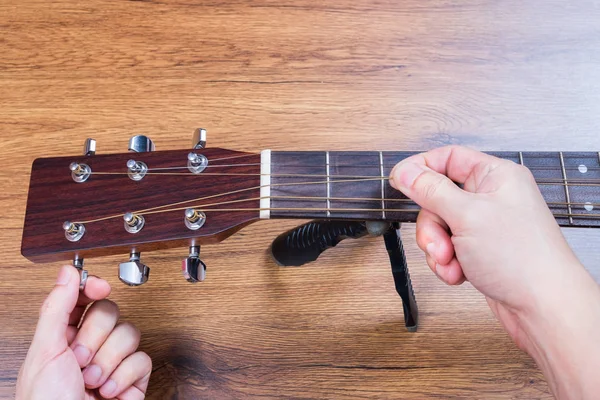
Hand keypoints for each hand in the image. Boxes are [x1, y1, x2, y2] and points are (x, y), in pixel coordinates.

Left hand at [16, 266, 151, 399]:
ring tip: (92, 381)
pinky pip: (143, 358)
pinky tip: (108, 391)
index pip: (84, 298)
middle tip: (79, 358)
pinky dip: (125, 376)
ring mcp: (113, 362)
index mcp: (60, 337)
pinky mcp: (133, 379)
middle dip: (95, 338)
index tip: (97, 287)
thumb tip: (68, 272)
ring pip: (130, 333)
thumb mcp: (45, 352)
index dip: (92, 288)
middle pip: (110, 312)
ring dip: (109, 361)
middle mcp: (88, 346)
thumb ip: (57, 308)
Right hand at [389, 146, 599, 398]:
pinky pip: (448, 248)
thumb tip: (405, 172)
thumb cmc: (523, 258)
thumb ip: (430, 190)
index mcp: (495, 176)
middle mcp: (492, 198)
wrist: (542, 307)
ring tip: (450, 262)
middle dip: (432, 225)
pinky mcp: (481, 250)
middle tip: (437, 243)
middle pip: (438, 198)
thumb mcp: (466, 215)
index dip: (421, 168)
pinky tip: (458, 273)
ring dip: (438, 249)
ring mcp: (486, 225)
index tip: (400, 182)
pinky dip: (447, 263)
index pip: (448, 158)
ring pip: (440, 227)